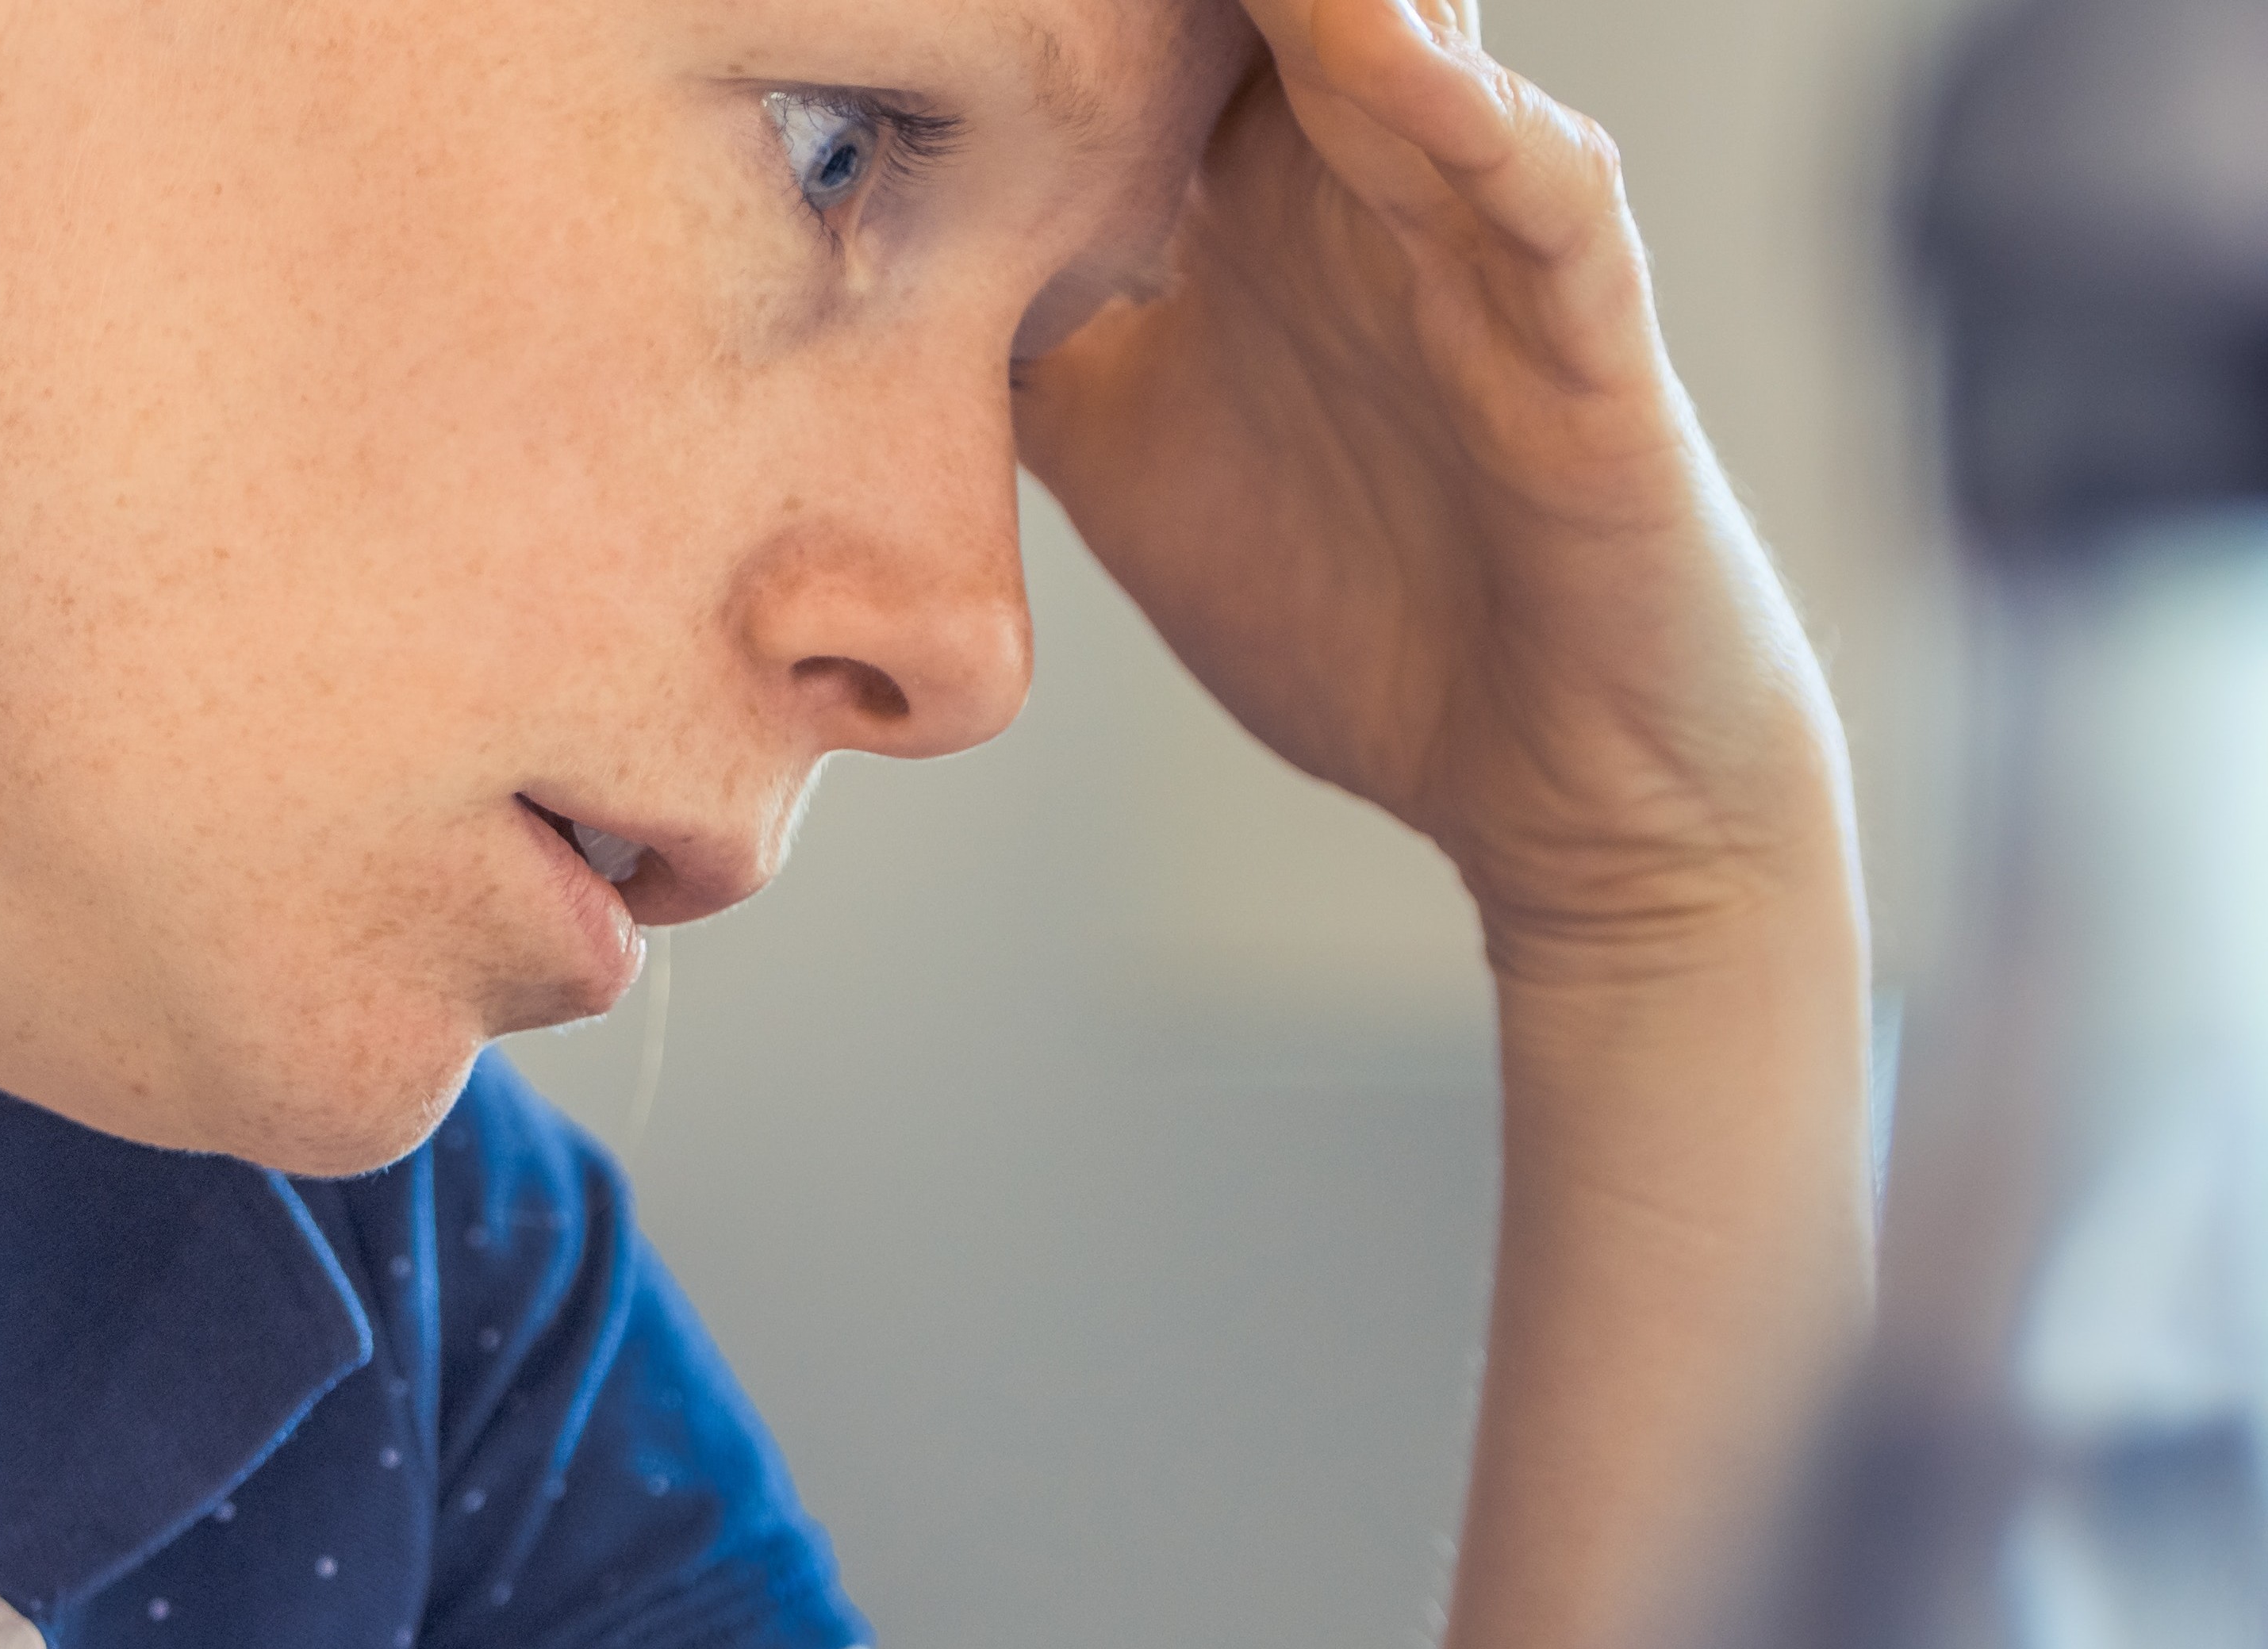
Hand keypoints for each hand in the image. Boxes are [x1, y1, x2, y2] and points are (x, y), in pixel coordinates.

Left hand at [1014, 0, 1851, 966]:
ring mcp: (1483, 249)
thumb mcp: (1122, 455)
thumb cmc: (1347, 602)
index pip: (1161, 33)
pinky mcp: (1586, 339)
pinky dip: (1475, 117)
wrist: (1543, 778)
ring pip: (1409, 51)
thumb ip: (1018, 345)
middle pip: (1286, 5)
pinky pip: (1547, 198)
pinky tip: (1397, 56)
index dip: (1074, 7)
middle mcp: (1365, 191)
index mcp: (1251, 204)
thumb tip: (856, 280)